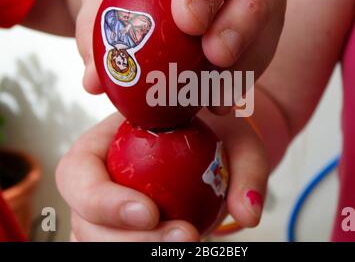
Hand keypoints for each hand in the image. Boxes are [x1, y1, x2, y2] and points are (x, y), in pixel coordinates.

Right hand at [55, 111, 268, 240]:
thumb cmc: (216, 134)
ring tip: (189, 241)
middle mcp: (100, 176)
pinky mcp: (125, 227)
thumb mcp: (235, 138)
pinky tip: (180, 246)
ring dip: (137, 248)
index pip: (79, 169)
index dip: (100, 198)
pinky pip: (122, 243)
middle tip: (182, 236)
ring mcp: (108, 207)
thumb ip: (247, 170)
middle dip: (124, 238)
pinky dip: (148, 248)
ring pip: (97, 240)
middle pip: (83, 218)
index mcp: (107, 140)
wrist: (215, 146)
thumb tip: (248, 214)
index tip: (149, 211)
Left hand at [71, 0, 284, 95]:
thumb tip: (96, 79)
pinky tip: (222, 98)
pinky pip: (266, 40)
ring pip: (271, 11)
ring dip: (248, 59)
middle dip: (243, 18)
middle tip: (217, 58)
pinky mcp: (261, 10)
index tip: (190, 23)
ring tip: (216, 96)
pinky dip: (246, 73)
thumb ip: (99, 23)